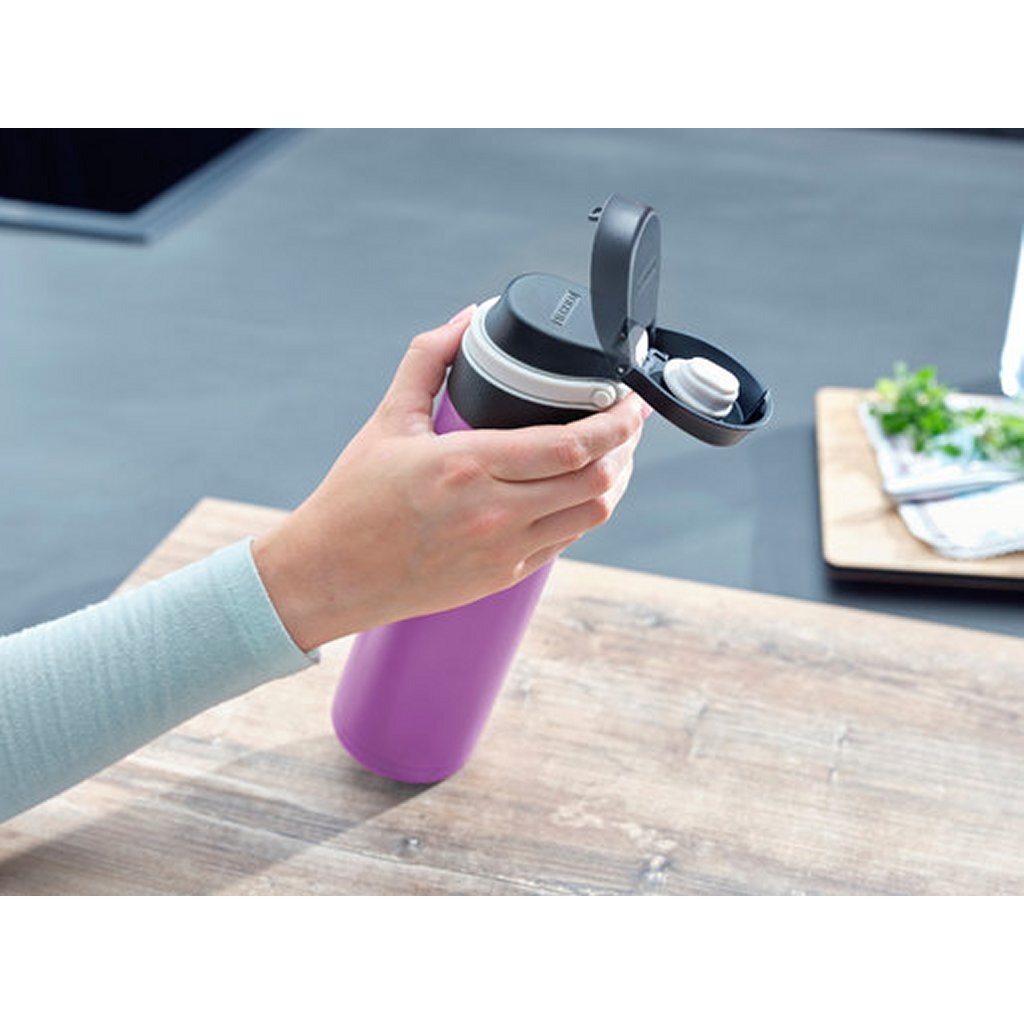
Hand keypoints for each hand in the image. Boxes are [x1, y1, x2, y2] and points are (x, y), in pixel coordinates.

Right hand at [253, 305, 646, 650]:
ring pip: (592, 515)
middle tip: (628, 423)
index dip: (618, 422)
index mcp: (468, 466)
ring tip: (613, 455)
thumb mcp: (389, 419)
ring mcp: (504, 551)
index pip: (572, 445)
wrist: (332, 575)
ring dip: (614, 482)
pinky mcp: (505, 576)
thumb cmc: (355, 498)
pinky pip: (567, 540)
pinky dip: (583, 511)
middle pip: (598, 481)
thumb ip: (428, 360)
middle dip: (627, 448)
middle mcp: (494, 513)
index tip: (632, 403)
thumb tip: (466, 319)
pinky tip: (578, 491)